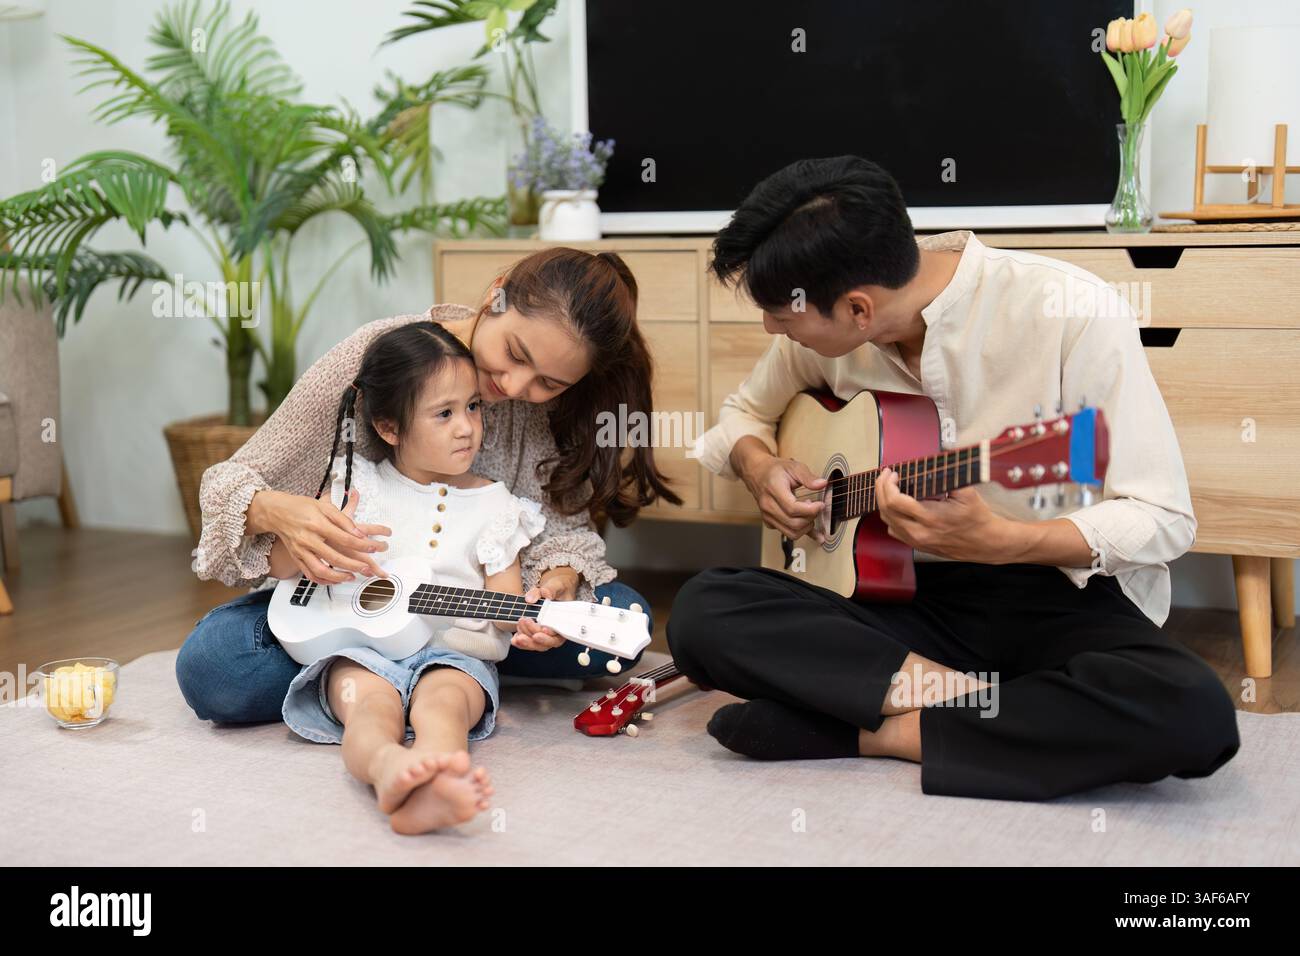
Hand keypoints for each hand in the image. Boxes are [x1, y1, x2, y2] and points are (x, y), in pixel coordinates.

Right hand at [253, 487, 390, 584]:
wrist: (277, 512)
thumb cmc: (302, 507)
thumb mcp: (324, 506)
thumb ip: (343, 519)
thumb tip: (359, 532)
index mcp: (317, 524)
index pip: (343, 538)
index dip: (360, 544)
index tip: (372, 548)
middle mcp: (308, 539)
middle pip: (334, 557)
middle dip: (353, 565)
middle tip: (367, 569)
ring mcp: (301, 550)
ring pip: (320, 570)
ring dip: (338, 577)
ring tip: (351, 577)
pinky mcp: (297, 558)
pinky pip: (310, 574)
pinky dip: (323, 580)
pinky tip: (335, 580)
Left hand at [512, 584, 566, 651]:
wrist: (554, 590)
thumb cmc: (559, 590)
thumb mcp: (556, 586)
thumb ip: (548, 590)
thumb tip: (532, 598)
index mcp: (564, 623)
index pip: (559, 635)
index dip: (550, 635)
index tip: (543, 628)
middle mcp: (555, 632)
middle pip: (546, 644)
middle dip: (534, 637)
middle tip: (526, 622)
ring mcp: (545, 634)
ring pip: (536, 645)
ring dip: (526, 640)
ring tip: (520, 624)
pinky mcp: (535, 633)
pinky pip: (529, 642)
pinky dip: (521, 642)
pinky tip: (515, 638)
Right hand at [743, 455, 828, 543]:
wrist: (758, 473)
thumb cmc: (775, 470)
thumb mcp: (794, 467)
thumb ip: (808, 477)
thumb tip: (822, 484)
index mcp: (774, 490)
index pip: (793, 508)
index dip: (810, 510)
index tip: (820, 505)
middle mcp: (768, 506)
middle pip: (794, 523)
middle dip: (810, 518)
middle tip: (817, 508)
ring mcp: (767, 516)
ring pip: (791, 533)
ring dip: (806, 527)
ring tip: (810, 514)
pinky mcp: (770, 522)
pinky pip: (787, 533)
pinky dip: (801, 531)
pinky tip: (809, 525)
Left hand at [875, 466, 1010, 562]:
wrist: (985, 543)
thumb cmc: (977, 518)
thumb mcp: (966, 492)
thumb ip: (947, 475)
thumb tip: (935, 458)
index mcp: (930, 518)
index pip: (894, 501)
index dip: (888, 484)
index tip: (893, 474)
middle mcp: (919, 532)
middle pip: (885, 509)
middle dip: (881, 489)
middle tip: (886, 476)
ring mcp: (916, 541)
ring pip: (887, 521)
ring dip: (883, 501)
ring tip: (888, 487)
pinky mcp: (916, 545)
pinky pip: (894, 530)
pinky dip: (890, 515)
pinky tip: (895, 505)